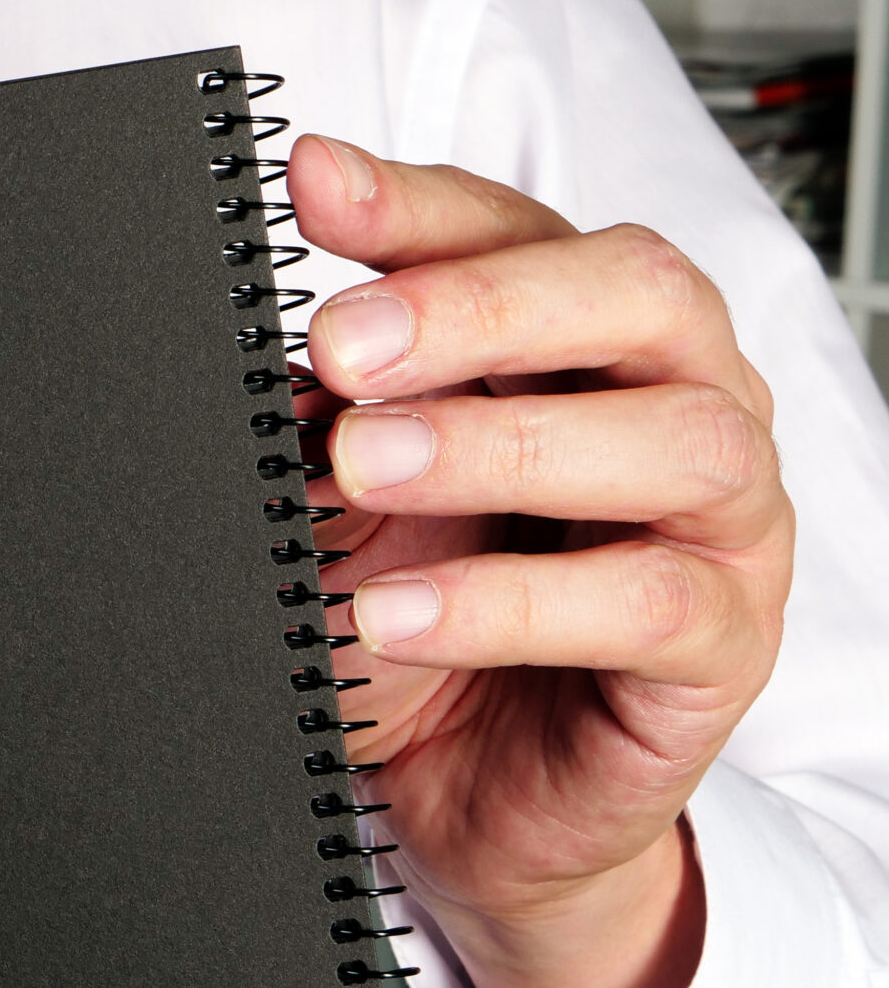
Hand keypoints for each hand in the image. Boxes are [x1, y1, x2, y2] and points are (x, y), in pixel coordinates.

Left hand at [288, 137, 792, 987]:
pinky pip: (647, 604)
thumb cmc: (431, 614)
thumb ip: (332, 407)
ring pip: (672, 440)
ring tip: (365, 467)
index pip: (525, 228)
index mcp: (589, 339)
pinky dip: (510, 605)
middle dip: (478, 306)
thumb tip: (265, 347)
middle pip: (635, 295)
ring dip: (499, 443)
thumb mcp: (353, 496)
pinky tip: (401, 612)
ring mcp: (722, 523)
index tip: (311, 189)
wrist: (475, 798)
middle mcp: (680, 403)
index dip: (418, 205)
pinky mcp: (721, 648)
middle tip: (344, 346)